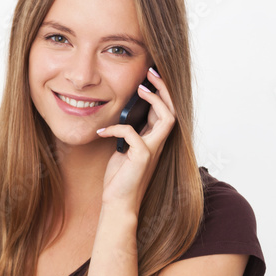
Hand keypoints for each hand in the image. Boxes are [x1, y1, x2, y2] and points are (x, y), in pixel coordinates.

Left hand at [96, 66, 175, 210]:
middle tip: (151, 73)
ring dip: (155, 100)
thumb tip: (123, 116)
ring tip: (140, 89)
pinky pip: (132, 134)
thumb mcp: (124, 150)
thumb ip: (128, 134)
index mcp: (154, 140)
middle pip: (173, 110)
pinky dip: (116, 129)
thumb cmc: (120, 178)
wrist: (118, 203)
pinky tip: (101, 132)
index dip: (161, 93)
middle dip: (164, 89)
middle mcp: (158, 144)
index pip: (166, 111)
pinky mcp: (142, 157)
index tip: (150, 78)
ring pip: (167, 118)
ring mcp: (152, 150)